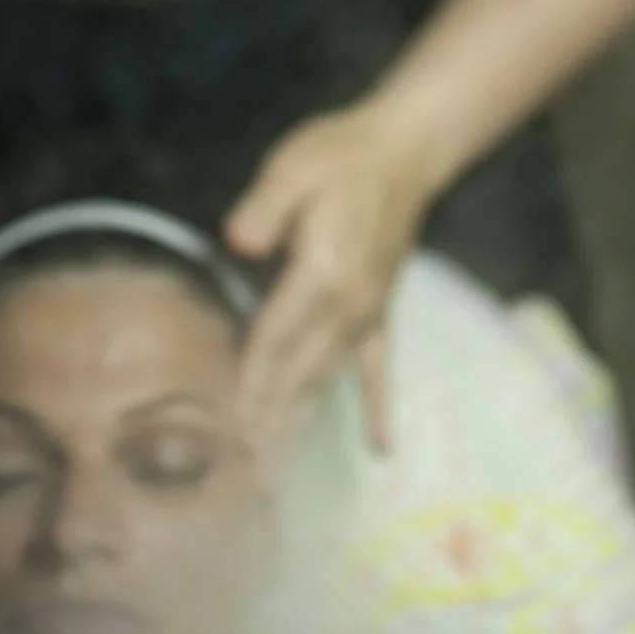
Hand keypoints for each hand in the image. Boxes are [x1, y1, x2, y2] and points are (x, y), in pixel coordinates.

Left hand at [223, 101, 443, 468]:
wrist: (403, 150)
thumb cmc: (338, 156)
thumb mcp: (293, 167)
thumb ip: (265, 207)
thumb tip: (237, 241)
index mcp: (323, 274)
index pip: (275, 341)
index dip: (250, 386)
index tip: (231, 433)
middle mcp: (349, 306)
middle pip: (298, 376)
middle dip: (270, 428)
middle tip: (248, 483)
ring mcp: (368, 314)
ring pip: (326, 382)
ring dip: (301, 428)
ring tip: (280, 477)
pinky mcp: (379, 311)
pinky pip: (377, 370)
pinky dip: (376, 410)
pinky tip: (381, 449)